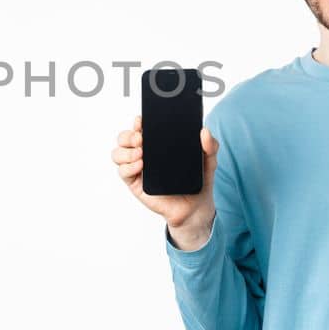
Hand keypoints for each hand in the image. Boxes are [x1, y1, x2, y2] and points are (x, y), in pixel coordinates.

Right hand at [112, 115, 219, 248]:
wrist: (195, 208)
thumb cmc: (197, 182)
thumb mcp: (208, 161)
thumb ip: (210, 145)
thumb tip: (205, 132)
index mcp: (157, 144)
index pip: (140, 128)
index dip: (137, 122)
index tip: (141, 121)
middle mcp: (144, 154)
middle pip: (124, 138)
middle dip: (129, 135)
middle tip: (141, 138)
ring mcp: (138, 169)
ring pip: (118, 153)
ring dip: (126, 151)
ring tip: (141, 153)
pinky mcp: (135, 183)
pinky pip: (122, 172)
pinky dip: (128, 166)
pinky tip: (140, 166)